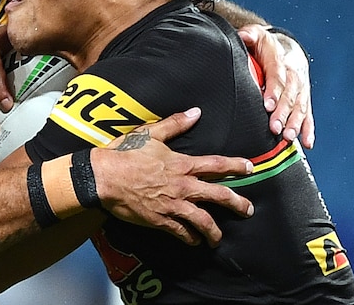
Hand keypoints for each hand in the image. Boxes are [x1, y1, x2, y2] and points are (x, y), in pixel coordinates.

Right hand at [93, 108, 253, 247]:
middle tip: (247, 210)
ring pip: (203, 220)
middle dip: (237, 204)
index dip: (236, 166)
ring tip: (219, 238)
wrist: (103, 177)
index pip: (217, 164)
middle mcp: (182, 186)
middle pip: (218, 196)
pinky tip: (194, 241)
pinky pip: (181, 232)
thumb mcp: (150, 133)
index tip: (250, 168)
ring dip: (214, 231)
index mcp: (182, 164)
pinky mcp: (160, 220)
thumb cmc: (124, 153)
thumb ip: (175, 124)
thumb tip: (195, 112)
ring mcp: (172, 205)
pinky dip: (190, 238)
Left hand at [238, 24, 313, 147]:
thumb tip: (244, 36)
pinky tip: (308, 143)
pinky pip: (308, 114)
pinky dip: (308, 129)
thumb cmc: (266, 46)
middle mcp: (294, 74)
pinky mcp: (305, 98)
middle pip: (290, 94)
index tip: (268, 105)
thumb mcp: (256, 36)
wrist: (287, 48)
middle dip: (283, 112)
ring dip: (295, 123)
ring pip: (300, 106)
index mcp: (281, 60)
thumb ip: (250, 36)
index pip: (278, 75)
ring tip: (288, 137)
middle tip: (275, 127)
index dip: (274, 90)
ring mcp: (302, 88)